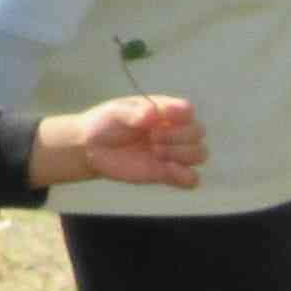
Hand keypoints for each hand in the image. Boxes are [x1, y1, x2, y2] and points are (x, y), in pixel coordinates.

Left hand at [47, 93, 206, 190]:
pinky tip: (166, 170)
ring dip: (180, 154)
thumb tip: (153, 114)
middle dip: (176, 136)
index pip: (187, 110)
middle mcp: (174, 131)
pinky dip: (185, 176)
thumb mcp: (116, 112)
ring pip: (200, 154)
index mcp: (165, 111)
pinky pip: (192, 179)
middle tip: (151, 139)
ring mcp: (172, 153)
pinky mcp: (167, 174)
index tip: (154, 120)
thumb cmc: (106, 124)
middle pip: (198, 132)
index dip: (177, 116)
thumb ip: (135, 112)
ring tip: (155, 152)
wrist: (91, 148)